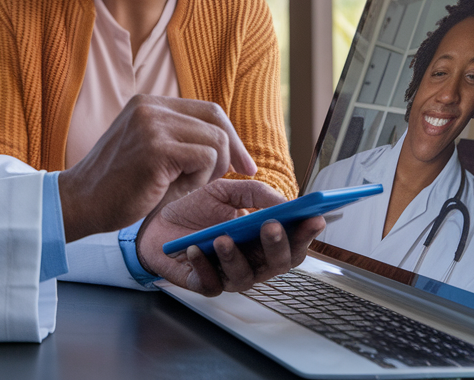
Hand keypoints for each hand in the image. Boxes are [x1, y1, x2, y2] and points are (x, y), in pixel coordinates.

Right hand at [59, 95, 255, 242]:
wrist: (80, 203)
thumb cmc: (117, 186)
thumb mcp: (149, 150)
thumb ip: (180, 139)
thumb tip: (229, 146)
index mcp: (148, 103)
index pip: (208, 109)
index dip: (231, 136)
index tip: (244, 164)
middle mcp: (150, 107)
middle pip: (217, 122)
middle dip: (231, 154)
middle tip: (231, 178)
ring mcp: (152, 125)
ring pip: (215, 141)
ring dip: (208, 171)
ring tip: (181, 186)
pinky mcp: (156, 149)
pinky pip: (205, 158)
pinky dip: (198, 180)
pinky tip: (173, 189)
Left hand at [136, 179, 324, 295]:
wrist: (158, 220)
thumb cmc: (197, 208)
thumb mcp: (226, 191)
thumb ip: (256, 193)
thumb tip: (284, 203)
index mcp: (263, 241)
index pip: (294, 243)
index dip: (307, 234)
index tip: (315, 218)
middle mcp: (252, 262)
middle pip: (277, 264)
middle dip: (277, 245)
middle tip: (271, 225)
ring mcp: (228, 276)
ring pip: (245, 278)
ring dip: (236, 258)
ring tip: (224, 238)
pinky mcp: (203, 283)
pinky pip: (209, 283)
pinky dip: (203, 266)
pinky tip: (194, 250)